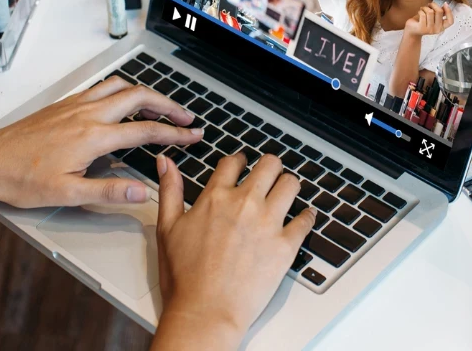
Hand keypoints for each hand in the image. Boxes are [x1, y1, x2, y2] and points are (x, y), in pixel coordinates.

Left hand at [0, 77, 203, 207]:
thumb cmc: (21, 179)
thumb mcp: (67, 193)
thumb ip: (108, 192)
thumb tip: (143, 191)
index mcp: (93, 137)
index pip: (145, 130)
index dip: (174, 133)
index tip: (194, 135)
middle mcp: (87, 114)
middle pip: (139, 96)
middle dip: (168, 105)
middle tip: (186, 117)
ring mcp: (75, 105)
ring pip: (120, 86)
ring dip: (145, 93)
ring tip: (160, 107)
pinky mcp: (64, 104)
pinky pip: (101, 88)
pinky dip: (122, 90)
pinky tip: (122, 103)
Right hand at [152, 152, 316, 348]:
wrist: (205, 312)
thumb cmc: (184, 278)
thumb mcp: (167, 228)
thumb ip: (170, 190)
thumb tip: (165, 163)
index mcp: (216, 198)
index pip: (233, 162)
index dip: (239, 159)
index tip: (242, 162)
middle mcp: (245, 204)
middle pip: (269, 165)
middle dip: (269, 166)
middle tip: (268, 174)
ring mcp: (268, 223)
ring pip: (290, 184)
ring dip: (289, 184)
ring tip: (286, 191)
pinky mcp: (285, 246)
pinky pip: (306, 221)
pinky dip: (307, 217)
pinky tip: (304, 217)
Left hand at [404, 2, 453, 38]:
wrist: (412, 30)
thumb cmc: (423, 21)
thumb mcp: (433, 17)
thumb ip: (440, 13)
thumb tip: (446, 5)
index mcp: (442, 27)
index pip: (450, 21)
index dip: (449, 12)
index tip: (445, 4)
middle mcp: (437, 29)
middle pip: (439, 11)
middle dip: (433, 5)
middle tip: (429, 5)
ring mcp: (429, 30)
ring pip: (430, 12)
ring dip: (425, 8)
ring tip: (422, 9)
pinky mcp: (422, 28)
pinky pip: (423, 14)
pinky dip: (420, 11)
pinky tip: (419, 12)